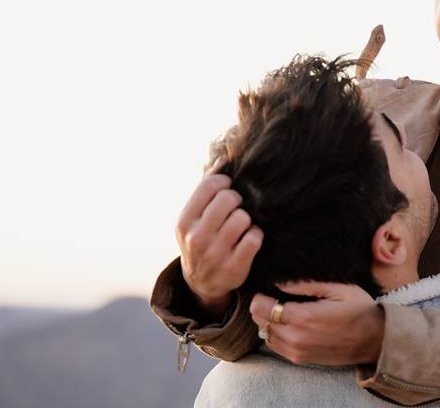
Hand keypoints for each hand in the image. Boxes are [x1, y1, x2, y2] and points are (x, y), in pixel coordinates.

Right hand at [175, 157, 264, 317]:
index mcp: (184, 221)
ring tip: (240, 226)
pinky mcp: (234, 267)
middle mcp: (197, 238)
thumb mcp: (193, 215)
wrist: (201, 282)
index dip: (223, 182)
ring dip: (246, 219)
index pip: (209, 185)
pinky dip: (255, 235)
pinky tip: (248, 239)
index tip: (226, 189)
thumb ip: (206, 186)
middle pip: (229, 199)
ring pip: (243, 218)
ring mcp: (215, 254)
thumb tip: (224, 157)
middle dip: (236, 200)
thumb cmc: (200, 237)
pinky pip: (255, 238)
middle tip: (235, 208)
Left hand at [250, 281, 384, 365]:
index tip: (270, 289)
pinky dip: (276, 334)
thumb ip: (306, 284)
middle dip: (264, 307)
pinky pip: (275, 346)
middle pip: (260, 321)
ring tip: (284, 310)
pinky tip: (290, 324)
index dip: (261, 296)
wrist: (374, 340)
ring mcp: (297, 351)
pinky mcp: (300, 359)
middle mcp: (295, 338)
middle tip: (276, 297)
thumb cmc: (359, 310)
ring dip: (269, 321)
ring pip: (265, 334)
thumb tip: (280, 282)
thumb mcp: (339, 288)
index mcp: (303, 317)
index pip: (261, 308)